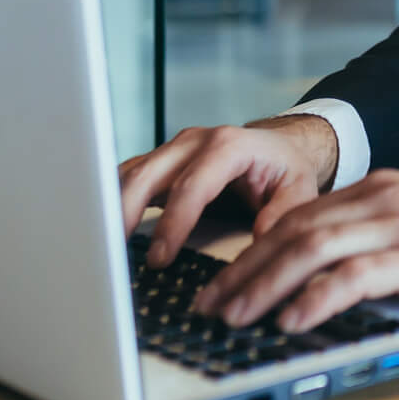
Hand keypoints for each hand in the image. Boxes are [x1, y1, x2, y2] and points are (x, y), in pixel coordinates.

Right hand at [117, 115, 338, 267]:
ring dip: (111, 207)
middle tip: (114, 253)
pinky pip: (127, 178)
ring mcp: (173, 149)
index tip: (160, 258)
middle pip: (148, 174)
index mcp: (228, 146)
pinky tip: (101, 230)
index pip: (192, 186)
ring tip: (98, 245)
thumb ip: (283, 212)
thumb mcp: (300, 188)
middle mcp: (194, 142)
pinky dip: (111, 201)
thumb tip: (260, 239)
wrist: (279, 147)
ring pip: (130, 174)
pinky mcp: (160, 162)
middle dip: (127, 213)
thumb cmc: (286, 169)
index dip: (173, 222)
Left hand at [189, 170, 398, 332]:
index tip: (220, 283)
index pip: (298, 216)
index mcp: (380, 189)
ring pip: (310, 248)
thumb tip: (330, 278)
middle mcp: (382, 198)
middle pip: (292, 230)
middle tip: (208, 306)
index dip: (251, 250)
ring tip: (234, 317)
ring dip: (263, 285)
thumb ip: (381, 239)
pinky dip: (315, 298)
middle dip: (242, 270)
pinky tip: (292, 320)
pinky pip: (354, 276)